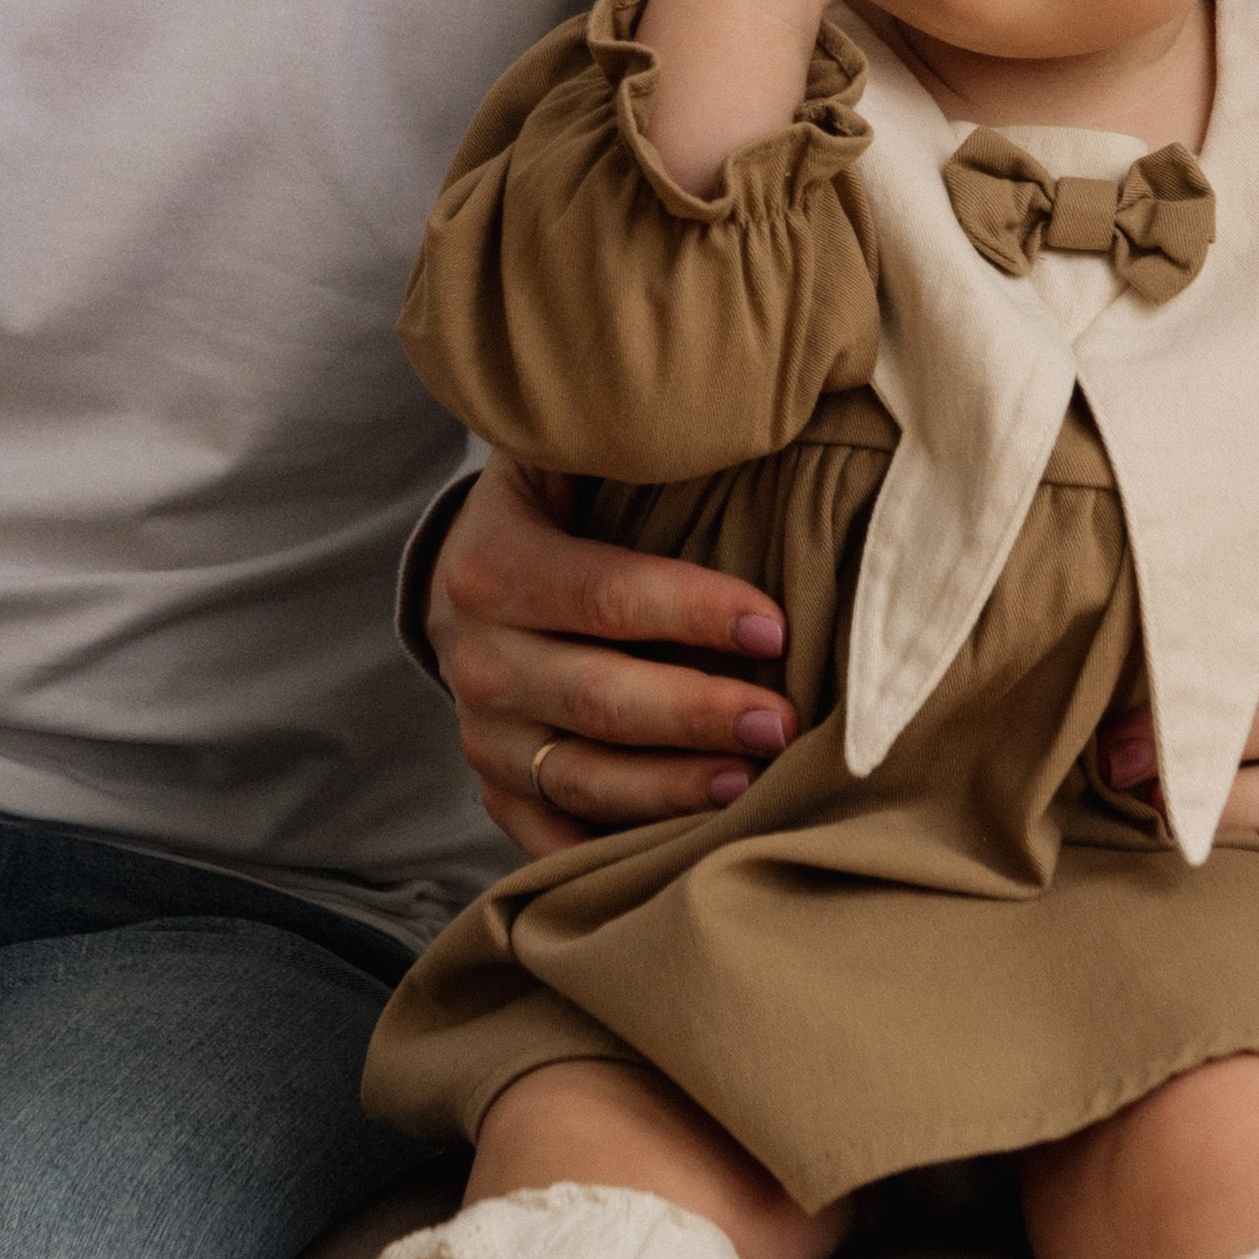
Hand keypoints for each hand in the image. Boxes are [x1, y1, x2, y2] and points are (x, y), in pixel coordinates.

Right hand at [427, 455, 797, 857]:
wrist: (476, 577)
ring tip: (750, 784)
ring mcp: (483, 736)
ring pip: (581, 778)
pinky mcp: (498, 792)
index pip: (602, 593)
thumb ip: (628, 440)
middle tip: (781, 721)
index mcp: (490, 565)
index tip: (774, 624)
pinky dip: (616, 853)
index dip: (691, 610)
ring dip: (670, 790)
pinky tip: (686, 852)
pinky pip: (553, 840)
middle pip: (596, 698)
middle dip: (696, 714)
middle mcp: (476, 659)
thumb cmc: (566, 509)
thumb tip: (736, 404)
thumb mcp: (569, 456)